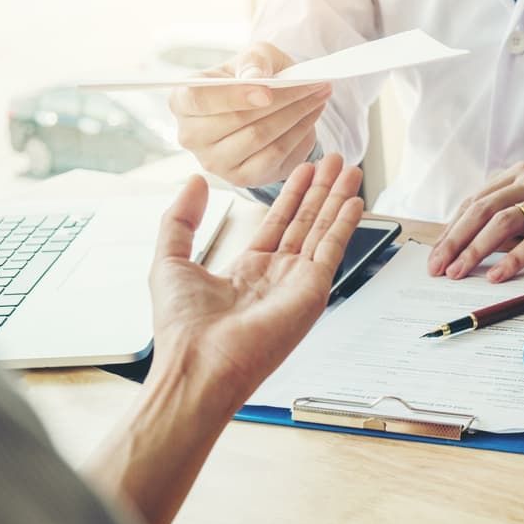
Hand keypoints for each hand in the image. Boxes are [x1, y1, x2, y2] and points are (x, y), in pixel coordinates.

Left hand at [148, 153, 363, 409]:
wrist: (199, 364)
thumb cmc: (182, 327)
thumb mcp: (169, 260)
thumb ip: (181, 220)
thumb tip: (193, 182)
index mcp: (248, 271)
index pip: (278, 223)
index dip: (293, 194)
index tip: (306, 168)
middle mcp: (278, 275)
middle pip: (306, 221)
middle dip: (321, 189)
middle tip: (336, 159)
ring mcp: (298, 282)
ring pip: (322, 229)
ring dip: (337, 198)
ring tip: (350, 168)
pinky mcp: (313, 290)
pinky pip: (333, 249)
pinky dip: (345, 223)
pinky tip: (354, 200)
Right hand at [169, 42, 331, 187]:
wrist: (265, 106)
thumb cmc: (252, 77)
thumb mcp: (254, 57)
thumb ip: (254, 61)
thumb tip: (255, 78)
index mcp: (183, 100)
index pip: (199, 99)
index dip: (234, 96)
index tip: (268, 91)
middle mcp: (191, 135)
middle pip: (237, 120)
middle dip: (281, 100)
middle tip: (313, 85)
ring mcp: (215, 161)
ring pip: (260, 137)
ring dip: (296, 114)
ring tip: (318, 95)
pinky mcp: (241, 178)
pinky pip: (275, 154)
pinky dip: (299, 132)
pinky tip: (312, 115)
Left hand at [427, 162, 523, 282]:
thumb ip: (505, 219)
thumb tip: (464, 248)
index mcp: (518, 175)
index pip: (474, 202)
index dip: (451, 230)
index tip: (436, 256)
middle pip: (482, 210)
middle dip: (455, 241)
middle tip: (438, 268)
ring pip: (502, 222)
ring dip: (476, 250)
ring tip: (460, 273)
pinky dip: (513, 259)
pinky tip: (498, 276)